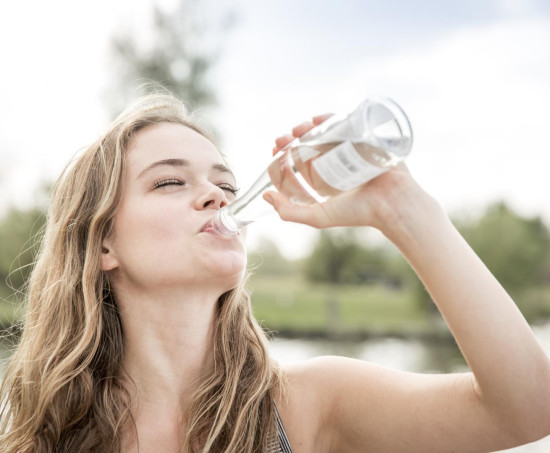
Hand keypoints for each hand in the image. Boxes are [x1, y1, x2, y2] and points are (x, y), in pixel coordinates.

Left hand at [264, 115, 430, 231]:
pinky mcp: (364, 140)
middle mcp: (336, 165)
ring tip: (298, 129)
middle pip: (309, 146)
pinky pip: (344, 124)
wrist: (391, 203)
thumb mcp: (318, 216)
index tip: (275, 150)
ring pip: (324, 134)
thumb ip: (289, 213)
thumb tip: (265, 196)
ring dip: (308, 128)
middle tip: (283, 138)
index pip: (300, 165)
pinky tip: (316, 120)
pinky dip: (329, 118)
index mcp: (326, 181)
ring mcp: (351, 151)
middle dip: (293, 140)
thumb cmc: (358, 212)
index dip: (284, 157)